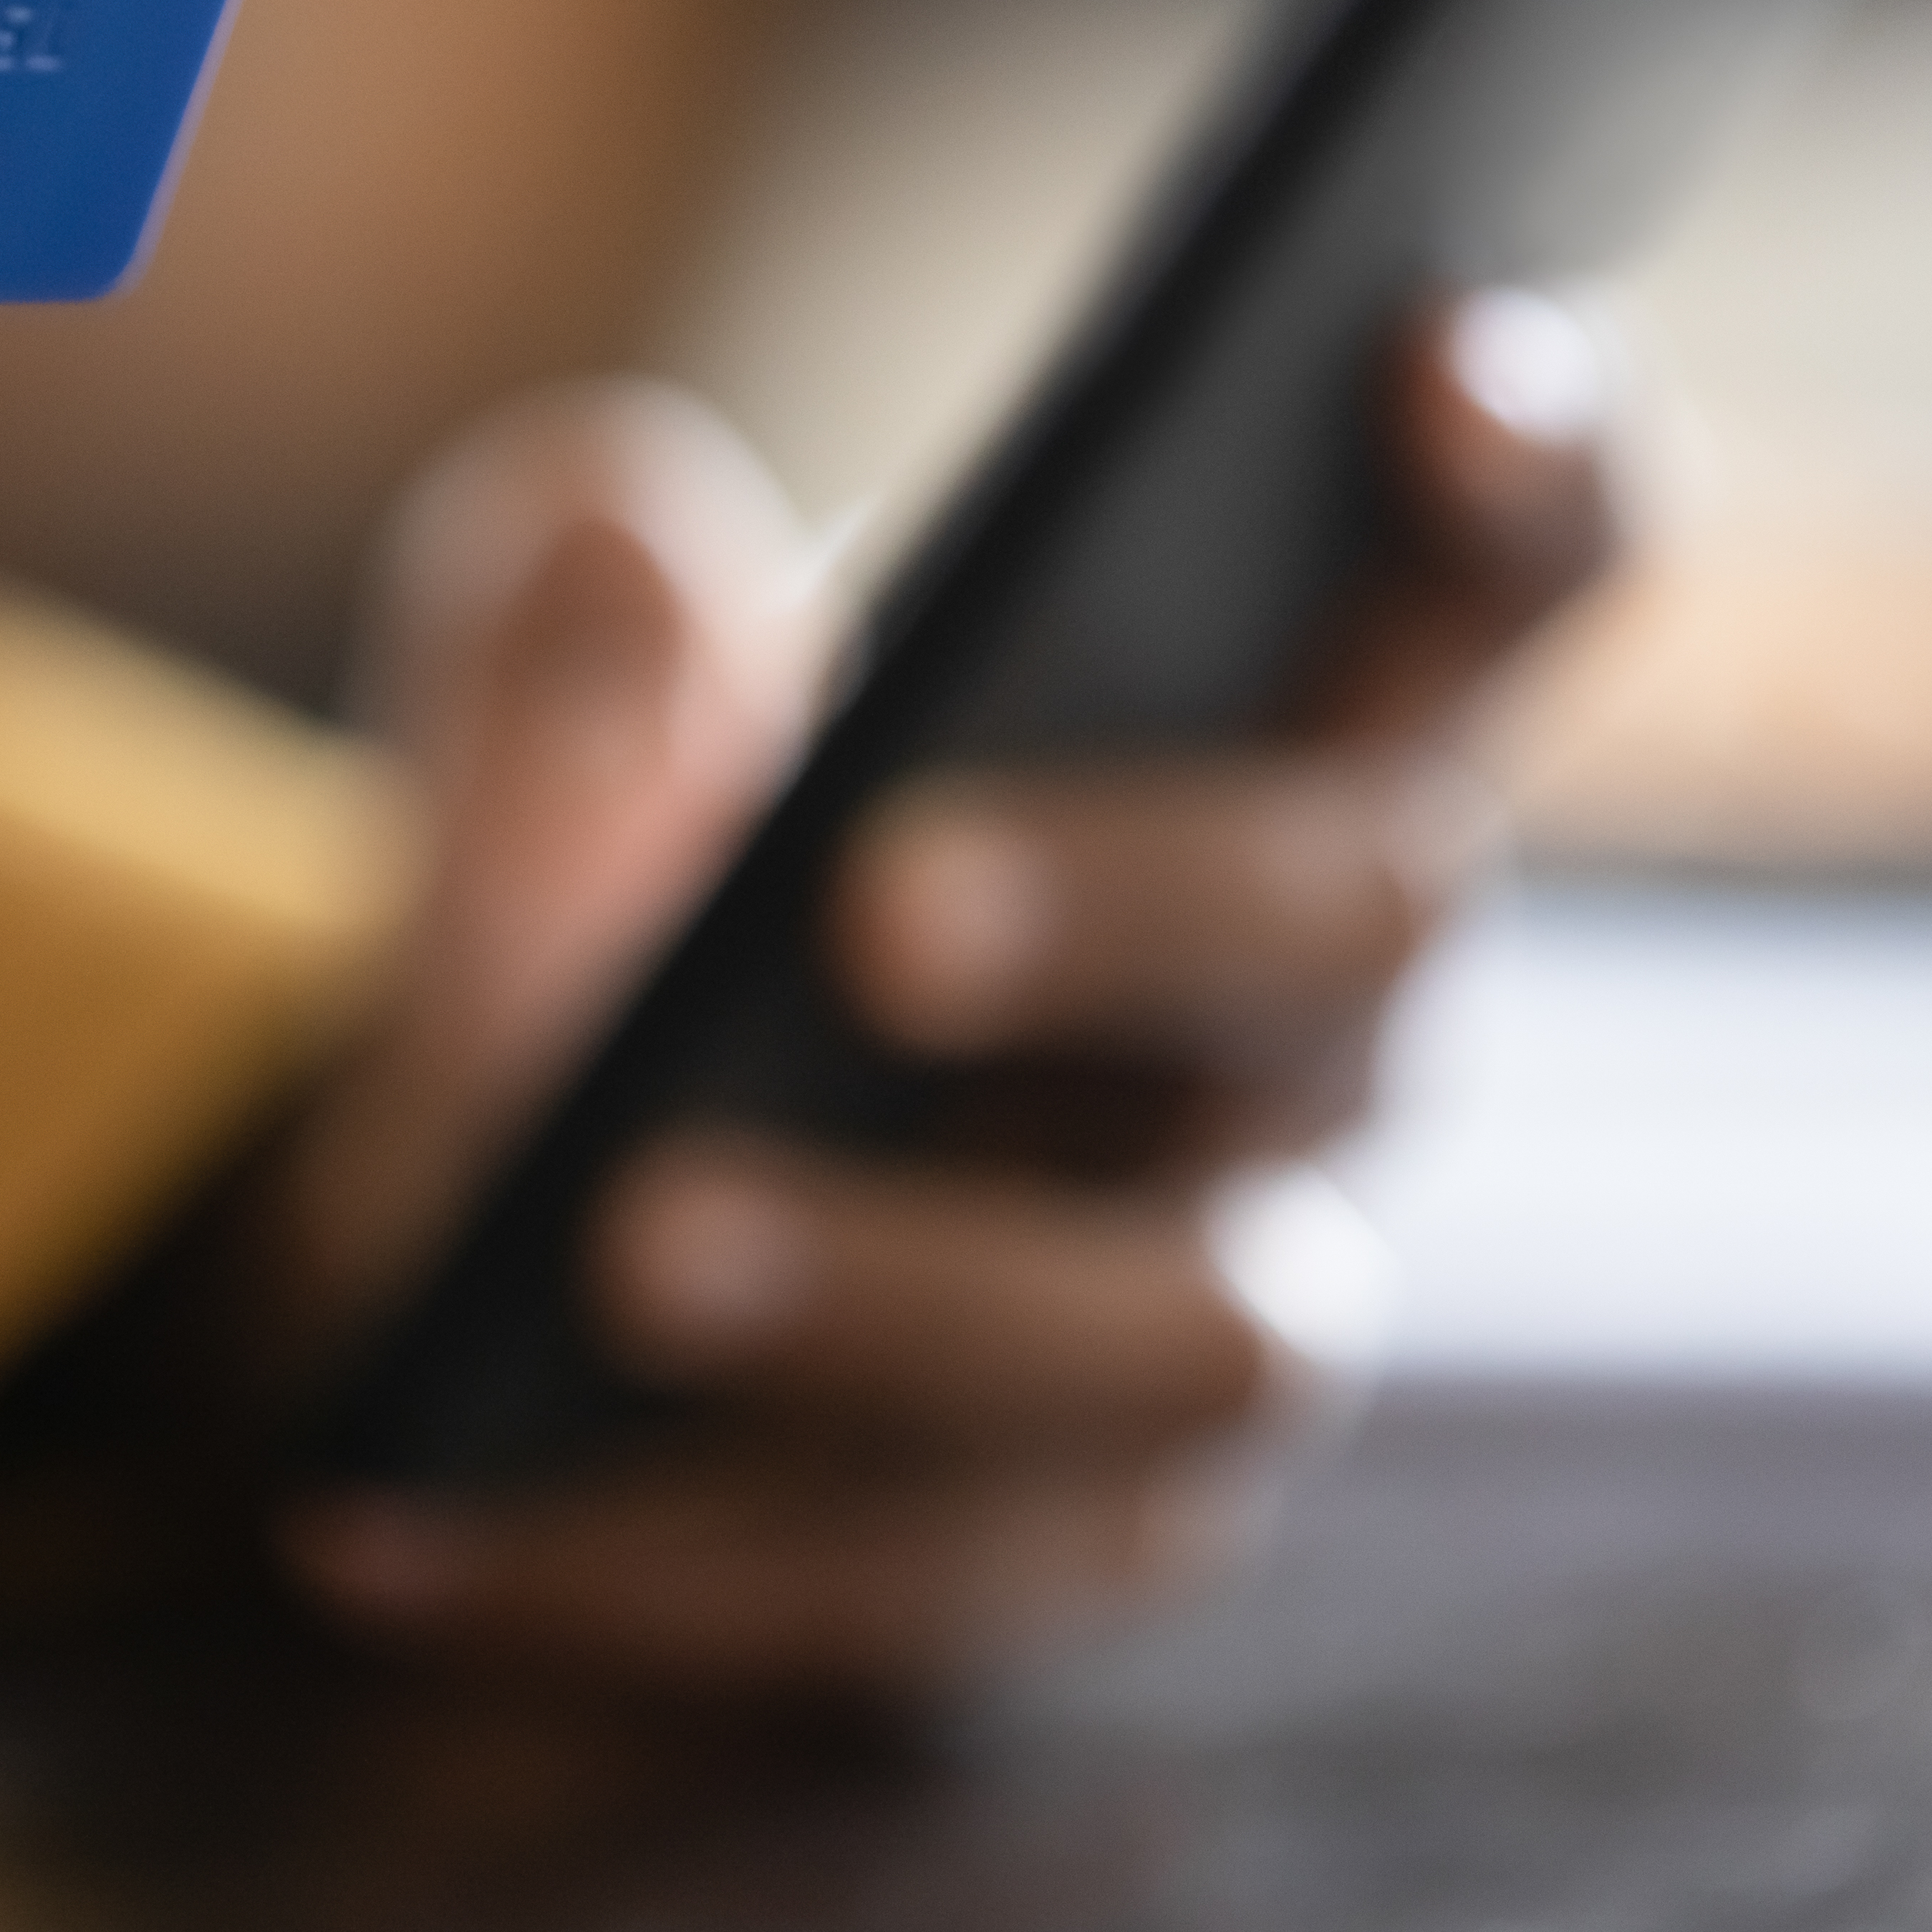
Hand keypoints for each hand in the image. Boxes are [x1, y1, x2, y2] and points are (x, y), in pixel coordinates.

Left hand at [265, 296, 1613, 1687]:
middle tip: (876, 912)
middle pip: (1360, 922)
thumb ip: (572, 604)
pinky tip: (407, 1512)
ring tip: (628, 1247)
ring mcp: (1237, 1299)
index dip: (1525, 471)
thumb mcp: (546, 709)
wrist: (512, 1219)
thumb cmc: (628, 888)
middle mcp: (1327, 1020)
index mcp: (1272, 735)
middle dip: (1130, 901)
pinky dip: (657, 1549)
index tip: (1428, 352)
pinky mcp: (1080, 1543)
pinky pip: (916, 1579)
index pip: (1495, 580)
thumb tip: (616, 542)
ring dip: (901, 1286)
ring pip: (1180, 1325)